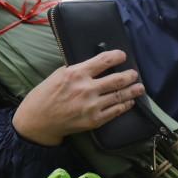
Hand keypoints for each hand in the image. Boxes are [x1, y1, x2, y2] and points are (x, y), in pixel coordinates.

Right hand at [12, 50, 145, 145]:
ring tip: (139, 87)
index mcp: (76, 74)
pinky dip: (125, 105)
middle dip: (129, 76)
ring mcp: (92, 106)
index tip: (123, 55)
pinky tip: (129, 102)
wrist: (37, 121)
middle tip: (134, 74)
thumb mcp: (59, 75)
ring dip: (133, 91)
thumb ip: (78, 70)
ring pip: (120, 96)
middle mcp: (86, 89)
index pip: (103, 61)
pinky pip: (115, 111)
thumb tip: (97, 65)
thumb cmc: (45, 96)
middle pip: (117, 80)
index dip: (117, 56)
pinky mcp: (94, 120)